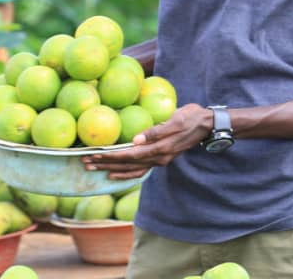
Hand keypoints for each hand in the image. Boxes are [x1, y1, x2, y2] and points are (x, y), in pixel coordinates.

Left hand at [82, 103, 210, 178]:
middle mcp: (159, 158)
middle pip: (127, 164)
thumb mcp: (176, 119)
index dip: (111, 156)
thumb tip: (135, 140)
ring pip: (131, 169)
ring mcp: (160, 160)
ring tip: (94, 169)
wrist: (208, 124)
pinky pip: (140, 170)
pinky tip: (115, 174)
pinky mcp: (161, 158)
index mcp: (161, 148)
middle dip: (105, 164)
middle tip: (85, 162)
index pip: (130, 155)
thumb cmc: (192, 117)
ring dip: (112, 170)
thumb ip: (156, 131)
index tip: (94, 155)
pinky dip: (126, 174)